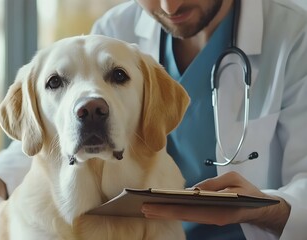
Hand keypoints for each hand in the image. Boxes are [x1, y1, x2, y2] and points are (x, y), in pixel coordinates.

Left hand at [141, 171, 290, 235]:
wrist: (261, 208)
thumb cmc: (249, 192)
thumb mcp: (235, 181)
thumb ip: (214, 184)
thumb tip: (194, 190)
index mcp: (219, 211)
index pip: (188, 210)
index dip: (168, 208)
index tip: (152, 205)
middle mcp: (212, 218)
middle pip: (182, 215)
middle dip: (161, 212)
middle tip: (141, 208)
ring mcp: (210, 218)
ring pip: (184, 216)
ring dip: (166, 212)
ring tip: (147, 208)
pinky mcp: (209, 216)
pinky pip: (189, 214)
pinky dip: (175, 211)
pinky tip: (163, 208)